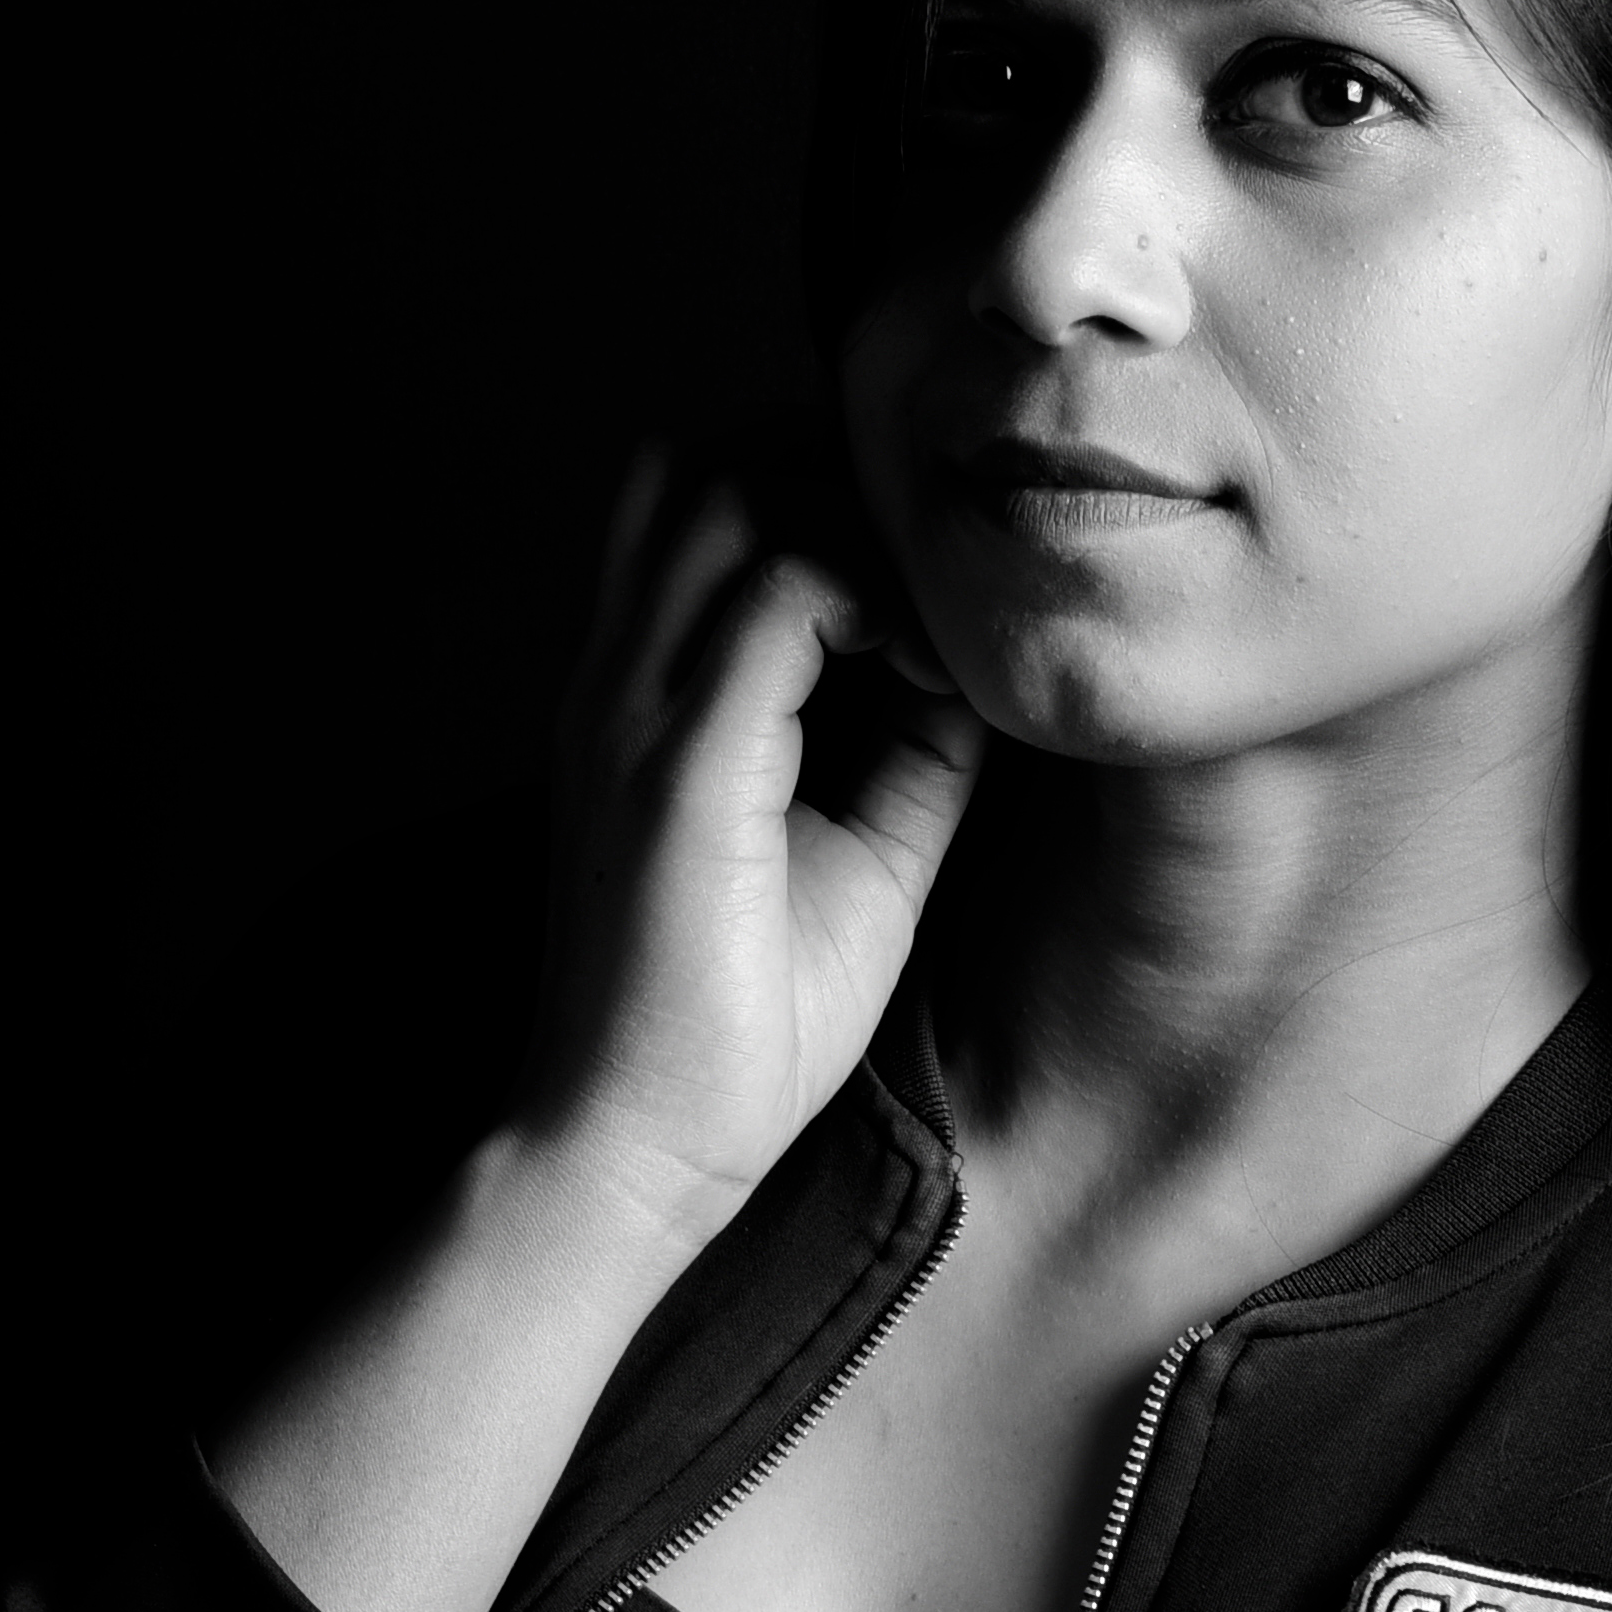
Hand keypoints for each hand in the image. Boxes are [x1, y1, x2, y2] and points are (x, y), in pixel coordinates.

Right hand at [527, 440, 985, 1257]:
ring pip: (731, 486)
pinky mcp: (675, 769)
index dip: (835, 502)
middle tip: (937, 584)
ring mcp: (632, 714)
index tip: (933, 596)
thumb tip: (992, 668)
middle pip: (710, 454)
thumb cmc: (737, 1033)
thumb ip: (914, 751)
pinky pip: (774, 597)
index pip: (708, 495)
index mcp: (642, 698)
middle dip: (843, 484)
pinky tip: (927, 676)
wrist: (631, 1157)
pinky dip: (868, 598)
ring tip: (928, 629)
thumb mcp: (863, 857)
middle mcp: (618, 682)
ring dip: (853, 526)